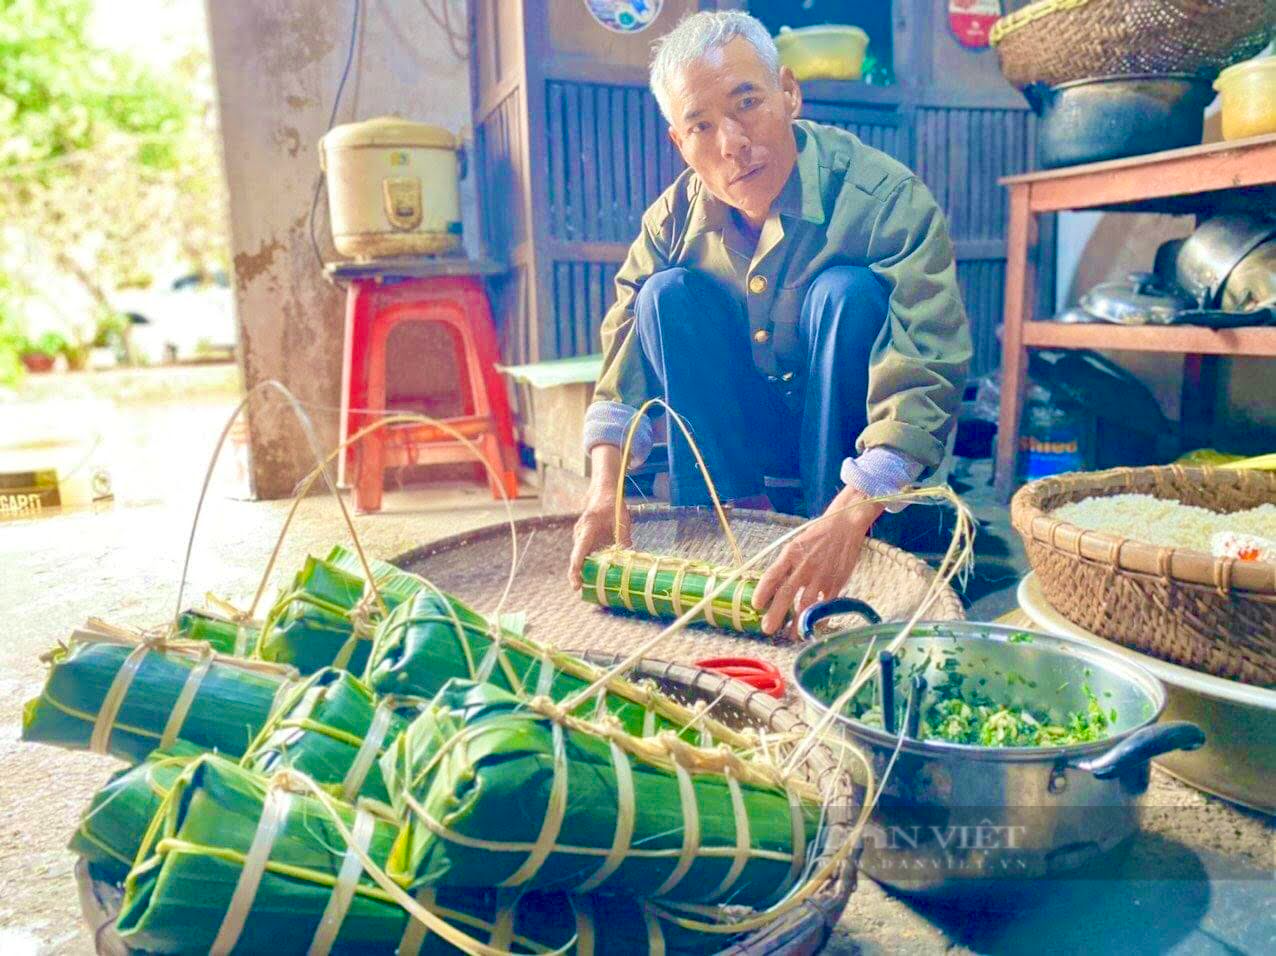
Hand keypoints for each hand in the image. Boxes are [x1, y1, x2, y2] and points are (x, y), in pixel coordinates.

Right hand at [569, 495, 631, 589]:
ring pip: (579, 556)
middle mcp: (580, 533)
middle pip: (576, 557)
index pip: (579, 552)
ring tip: (590, 585)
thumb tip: (629, 559)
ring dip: (583, 570)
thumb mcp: (622, 521)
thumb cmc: (613, 506)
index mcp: (588, 528)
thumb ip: (624, 539)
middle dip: (576, 574)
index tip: (575, 584)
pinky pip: (584, 553)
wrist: (603, 493)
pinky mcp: (584, 538)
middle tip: (579, 590)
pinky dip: (588, 563)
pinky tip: (596, 574)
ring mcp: (580, 536)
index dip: (576, 569)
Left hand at [752, 489, 881, 637]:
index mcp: (791, 553)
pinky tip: (814, 626)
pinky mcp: (836, 582)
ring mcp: (821, 576)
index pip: (773, 574)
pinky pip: (826, 605)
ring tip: (791, 636)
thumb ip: (786, 564)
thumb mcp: (796, 544)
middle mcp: (804, 566)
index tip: (756, 605)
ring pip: (806, 604)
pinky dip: (820, 618)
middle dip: (776, 613)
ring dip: (798, 622)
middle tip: (767, 629)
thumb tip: (771, 587)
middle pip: (787, 593)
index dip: (763, 591)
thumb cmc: (817, 536)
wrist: (845, 526)